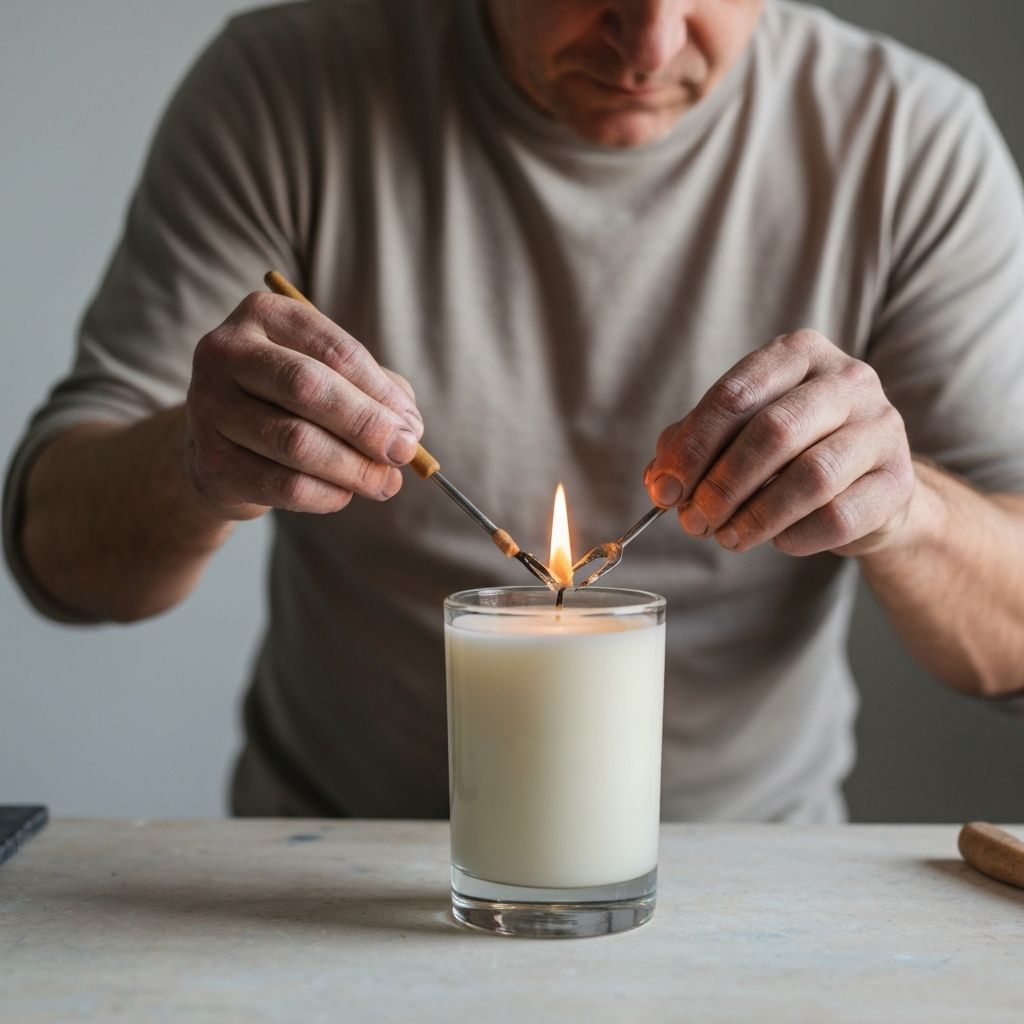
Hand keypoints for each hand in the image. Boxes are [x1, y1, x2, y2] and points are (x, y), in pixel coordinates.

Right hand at [184, 292, 422, 518]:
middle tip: (403, 453)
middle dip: (366, 425)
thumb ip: (376, 392)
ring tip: (384, 482)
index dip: (380, 392)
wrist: (223, 447)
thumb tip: (408, 428)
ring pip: (295, 442)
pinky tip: (344, 494)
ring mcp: (209, 406)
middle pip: (307, 388)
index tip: (411, 426)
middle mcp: (226, 352)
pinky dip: (327, 495)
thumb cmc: (289, 402)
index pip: (334, 351)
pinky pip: (283, 485)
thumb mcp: (332, 379)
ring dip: (353, 468)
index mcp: (264, 315)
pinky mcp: (211, 462)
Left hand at [644, 329, 915, 556]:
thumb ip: (691, 447)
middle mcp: (848, 378)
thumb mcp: (736, 434)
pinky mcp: (899, 480)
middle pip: (773, 431)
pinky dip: (795, 537)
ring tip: (727, 537)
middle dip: (722, 484)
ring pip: (811, 477)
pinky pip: (839, 517)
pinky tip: (777, 540)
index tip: (666, 488)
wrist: (866, 484)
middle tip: (693, 521)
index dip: (693, 447)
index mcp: (799, 352)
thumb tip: (660, 481)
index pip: (735, 394)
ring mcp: (882, 426)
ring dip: (756, 516)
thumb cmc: (789, 451)